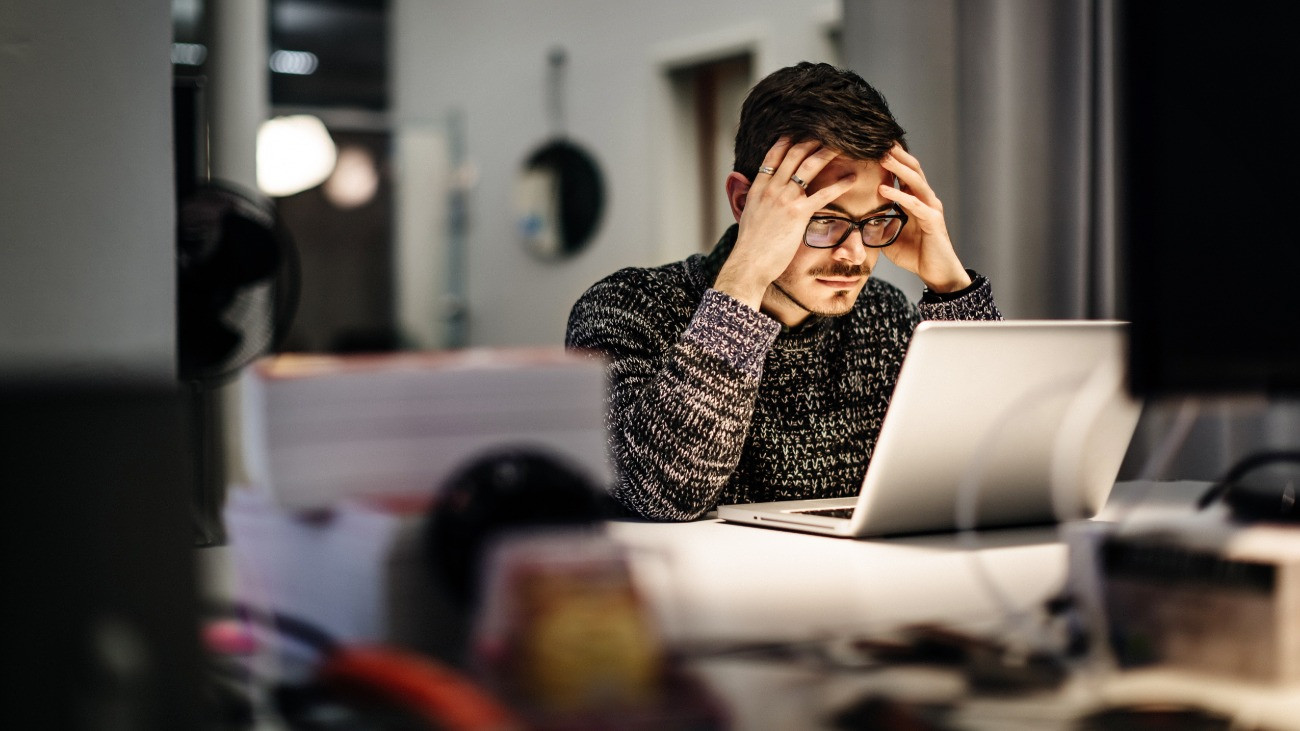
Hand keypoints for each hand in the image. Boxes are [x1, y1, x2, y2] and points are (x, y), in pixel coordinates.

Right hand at [714, 138, 857, 309]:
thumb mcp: (747, 216)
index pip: (773, 155)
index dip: (788, 140)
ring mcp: (785, 199)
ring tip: (844, 145)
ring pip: (809, 167)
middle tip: (828, 132)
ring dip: (827, 153)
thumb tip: (754, 195)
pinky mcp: (798, 214)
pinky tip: (852, 179)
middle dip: (812, 140)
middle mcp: (771, 188)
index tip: (800, 131)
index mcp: (758, 188)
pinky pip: (823, 194)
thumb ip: (752, 200)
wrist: (749, 263)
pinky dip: (840, 184)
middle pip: (794, 154)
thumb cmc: (750, 246)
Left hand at [878, 144, 971, 292]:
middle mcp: (925, 199)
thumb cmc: (916, 255)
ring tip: (882, 156)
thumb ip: (877, 225)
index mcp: (915, 200)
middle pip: (912, 169)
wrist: (937, 273)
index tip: (874, 146)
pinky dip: (899, 195)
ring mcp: (931, 208)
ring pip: (915, 181)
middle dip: (896, 154)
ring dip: (898, 167)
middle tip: (879, 140)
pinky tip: (883, 189)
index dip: (892, 160)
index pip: (904, 173)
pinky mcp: (933, 221)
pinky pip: (914, 204)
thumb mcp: (889, 237)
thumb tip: (855, 221)